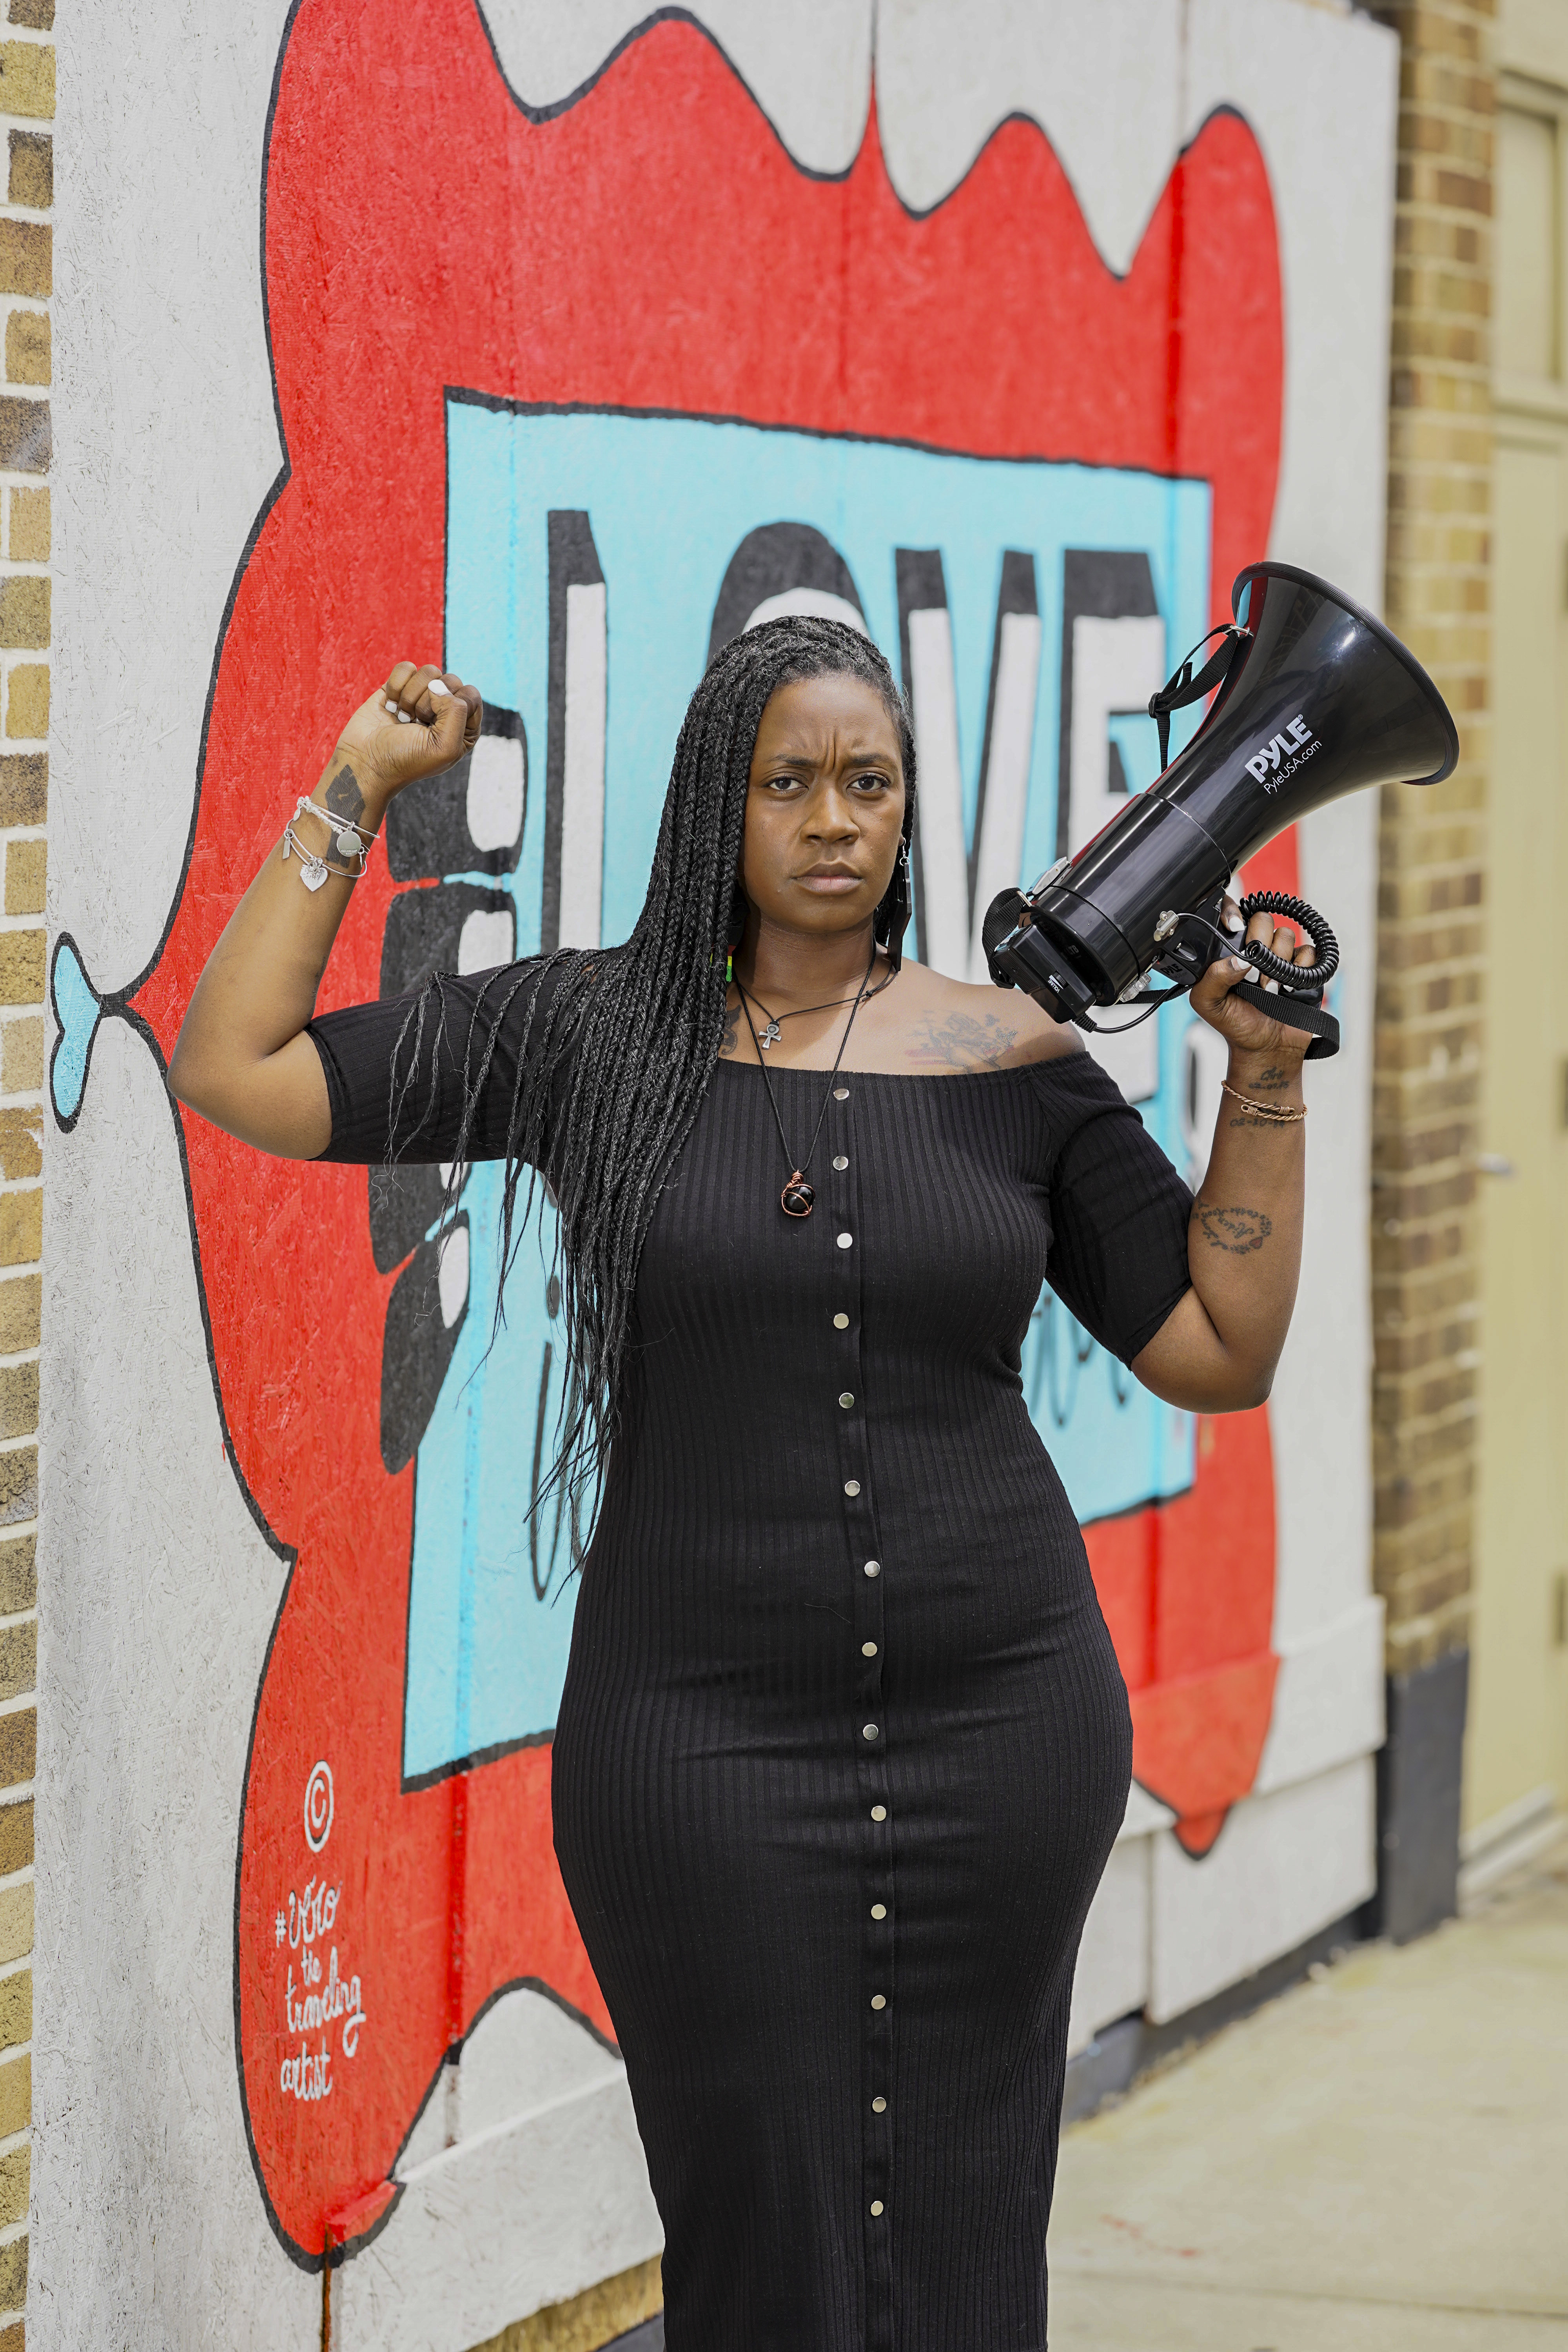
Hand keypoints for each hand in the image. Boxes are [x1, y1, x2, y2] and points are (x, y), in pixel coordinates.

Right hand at [332, 662, 483, 804]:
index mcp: (464, 727)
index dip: (452, 706)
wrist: (366, 761)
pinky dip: (395, 686)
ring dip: (411, 697)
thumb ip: (456, 711)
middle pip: (450, 680)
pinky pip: (406, 668)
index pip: (470, 695)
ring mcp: (423, 696)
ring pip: (428, 671)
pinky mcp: (400, 686)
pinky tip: (390, 706)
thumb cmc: (407, 760)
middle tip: (416, 725)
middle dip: (429, 704)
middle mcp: (447, 709)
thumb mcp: (445, 747)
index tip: (434, 727)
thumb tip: (438, 684)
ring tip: (403, 717)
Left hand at [1188, 896, 1321, 1060]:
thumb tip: (1238, 958)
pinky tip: (1287, 988)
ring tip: (1268, 988)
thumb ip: (1211, 978)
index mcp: (1229, 950)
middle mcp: (1256, 948)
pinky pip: (1307, 951)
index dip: (1233, 913)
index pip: (1231, 913)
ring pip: (1285, 934)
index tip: (1233, 927)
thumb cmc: (1235, 1024)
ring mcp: (1280, 955)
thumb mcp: (1208, 1004)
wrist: (1265, 1047)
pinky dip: (1299, 968)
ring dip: (1276, 963)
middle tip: (1251, 974)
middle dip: (1257, 945)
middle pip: (1262, 920)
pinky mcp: (1302, 966)